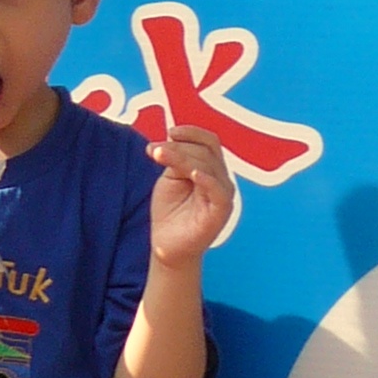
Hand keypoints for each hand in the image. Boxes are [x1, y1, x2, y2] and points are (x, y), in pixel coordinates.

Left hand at [147, 123, 234, 267]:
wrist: (167, 246)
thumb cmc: (170, 212)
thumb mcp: (170, 179)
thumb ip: (175, 159)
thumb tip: (171, 138)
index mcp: (211, 169)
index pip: (209, 142)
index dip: (192, 132)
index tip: (170, 131)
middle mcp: (221, 179)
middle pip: (206, 151)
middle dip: (179, 146)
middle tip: (154, 150)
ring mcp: (223, 195)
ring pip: (208, 166)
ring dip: (182, 157)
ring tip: (159, 155)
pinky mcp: (221, 212)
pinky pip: (219, 191)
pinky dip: (207, 179)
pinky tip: (192, 174)